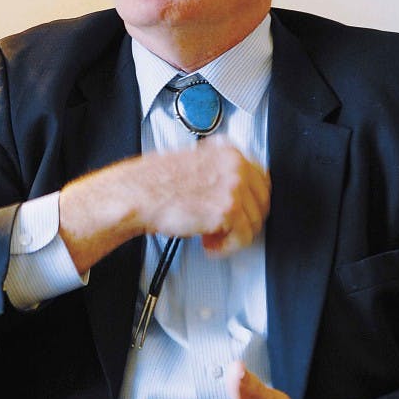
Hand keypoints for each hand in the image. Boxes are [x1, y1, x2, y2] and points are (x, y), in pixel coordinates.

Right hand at [59, 140, 269, 272]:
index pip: (260, 178)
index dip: (250, 200)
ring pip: (254, 222)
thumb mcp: (191, 161)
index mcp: (227, 151)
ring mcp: (234, 186)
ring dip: (232, 236)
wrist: (137, 195)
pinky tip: (209, 244)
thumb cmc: (154, 182)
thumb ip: (216, 167)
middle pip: (262, 201)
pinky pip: (242, 238)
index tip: (242, 210)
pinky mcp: (228, 210)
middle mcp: (235, 166)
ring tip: (211, 238)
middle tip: (227, 229)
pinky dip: (226, 247)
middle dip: (245, 220)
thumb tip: (232, 184)